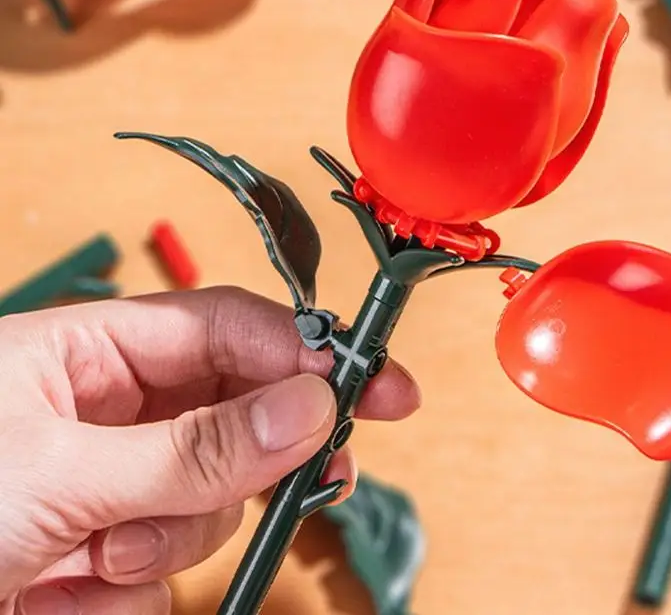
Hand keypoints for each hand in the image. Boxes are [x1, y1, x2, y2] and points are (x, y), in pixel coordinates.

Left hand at [0, 286, 419, 614]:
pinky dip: (127, 591)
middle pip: (236, 411)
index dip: (303, 348)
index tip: (371, 381)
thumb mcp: (54, 473)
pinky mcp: (102, 553)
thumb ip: (193, 446)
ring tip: (93, 561)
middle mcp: (107, 410)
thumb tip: (310, 404)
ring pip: (209, 498)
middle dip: (263, 452)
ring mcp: (110, 484)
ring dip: (171, 537)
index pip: (226, 327)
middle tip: (322, 475)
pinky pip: (165, 565)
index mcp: (88, 350)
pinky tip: (65, 594)